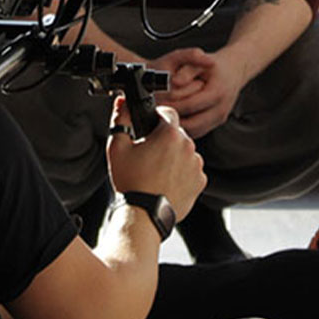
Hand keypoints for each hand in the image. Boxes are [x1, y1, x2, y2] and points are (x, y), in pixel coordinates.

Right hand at [106, 97, 205, 220]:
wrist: (143, 215)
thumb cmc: (130, 182)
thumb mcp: (117, 147)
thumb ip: (121, 120)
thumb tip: (121, 103)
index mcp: (170, 134)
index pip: (168, 112)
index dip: (157, 116)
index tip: (149, 125)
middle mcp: (188, 146)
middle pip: (177, 134)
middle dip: (164, 140)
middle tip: (148, 154)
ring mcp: (196, 165)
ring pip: (185, 152)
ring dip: (174, 157)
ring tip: (156, 172)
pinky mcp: (201, 181)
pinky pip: (191, 170)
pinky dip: (182, 173)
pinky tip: (166, 182)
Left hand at [150, 47, 245, 138]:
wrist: (234, 70)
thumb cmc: (215, 66)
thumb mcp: (200, 61)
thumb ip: (187, 70)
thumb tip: (174, 81)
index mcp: (217, 92)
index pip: (190, 105)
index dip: (172, 106)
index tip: (157, 105)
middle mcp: (221, 108)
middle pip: (192, 123)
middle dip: (173, 120)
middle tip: (156, 116)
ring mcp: (220, 118)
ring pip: (195, 131)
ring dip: (179, 127)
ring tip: (163, 120)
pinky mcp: (217, 123)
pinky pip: (199, 131)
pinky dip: (186, 128)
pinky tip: (174, 121)